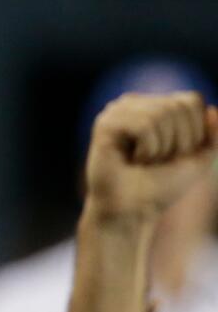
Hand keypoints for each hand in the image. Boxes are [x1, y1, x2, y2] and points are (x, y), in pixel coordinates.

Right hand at [85, 92, 217, 221]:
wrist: (133, 211)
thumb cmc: (162, 186)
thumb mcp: (199, 160)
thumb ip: (213, 136)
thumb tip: (213, 109)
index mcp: (153, 105)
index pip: (190, 100)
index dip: (194, 133)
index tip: (175, 156)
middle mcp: (133, 102)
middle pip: (177, 106)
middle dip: (179, 141)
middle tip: (158, 161)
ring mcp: (116, 111)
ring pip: (160, 114)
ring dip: (162, 148)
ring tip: (144, 161)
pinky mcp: (105, 123)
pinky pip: (144, 126)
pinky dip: (148, 149)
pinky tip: (132, 160)